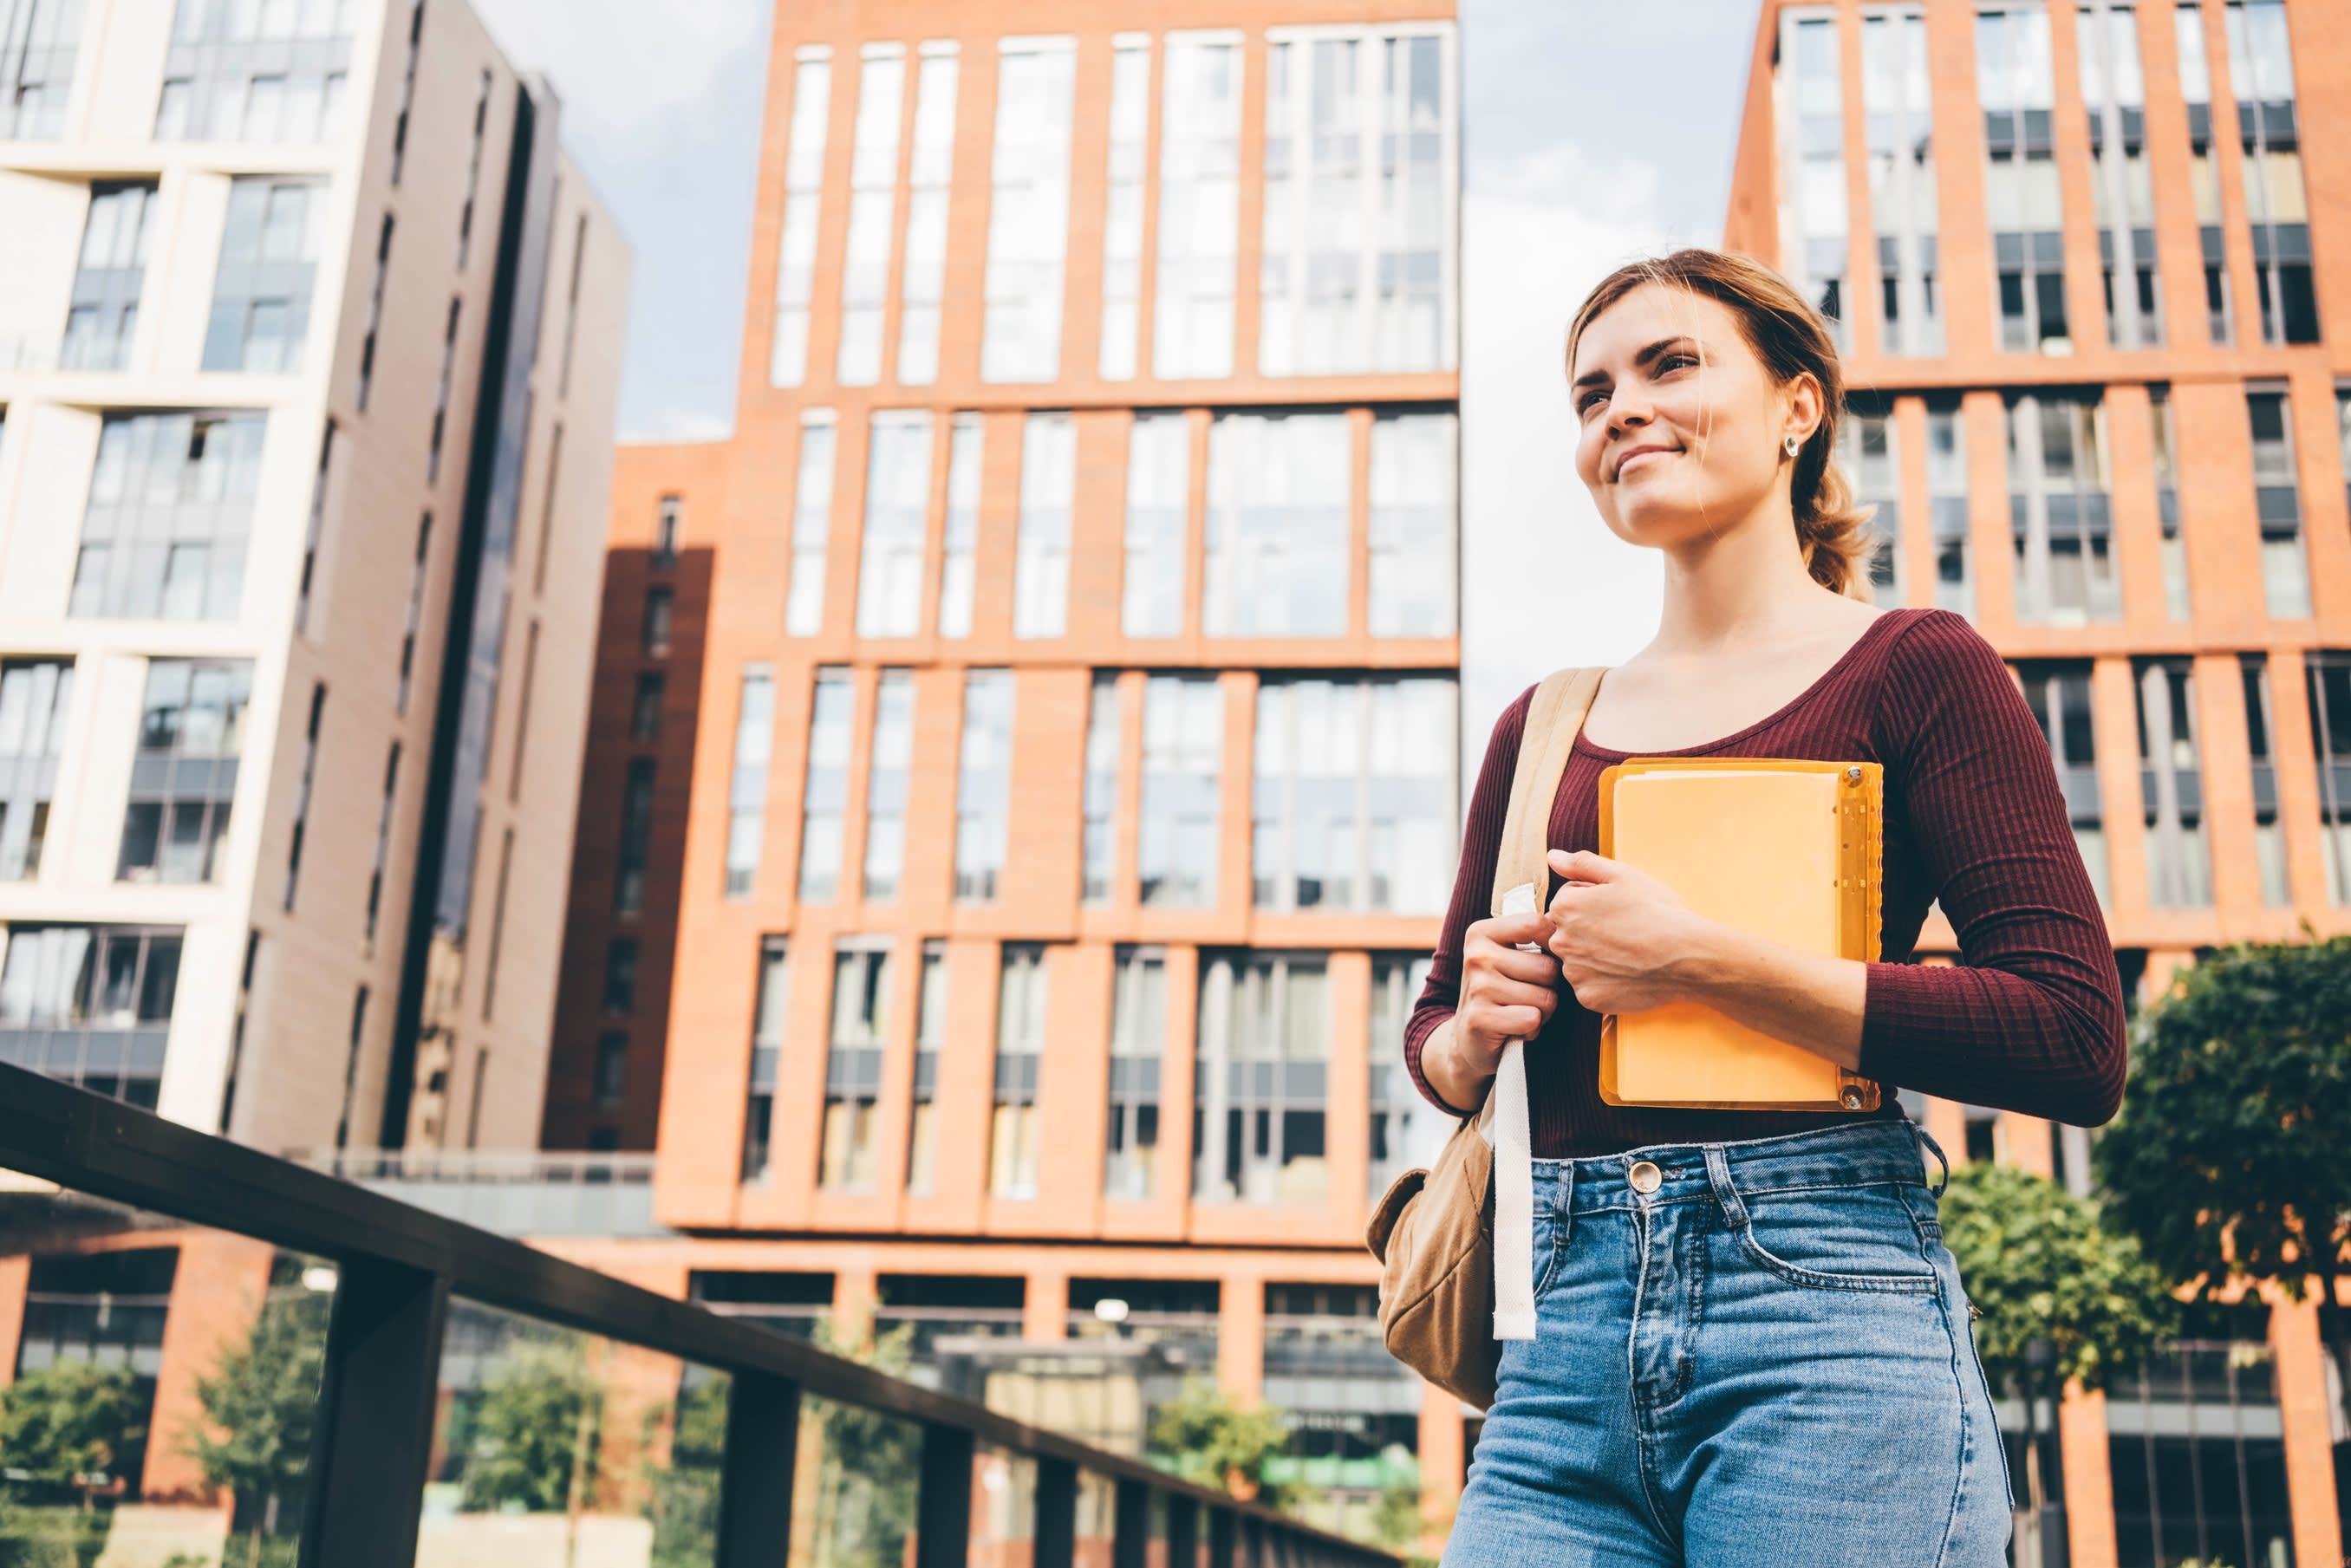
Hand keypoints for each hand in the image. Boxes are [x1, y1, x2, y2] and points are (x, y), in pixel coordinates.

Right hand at [1449, 910, 1565, 1079]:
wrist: (1469, 1037)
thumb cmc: (1501, 992)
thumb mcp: (1509, 956)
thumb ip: (1534, 938)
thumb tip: (1572, 925)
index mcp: (1481, 933)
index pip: (1537, 924)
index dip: (1553, 945)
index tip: (1544, 959)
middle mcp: (1476, 956)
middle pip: (1548, 967)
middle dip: (1549, 987)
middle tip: (1528, 995)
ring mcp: (1477, 987)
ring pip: (1545, 997)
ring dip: (1542, 1011)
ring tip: (1521, 1011)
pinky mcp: (1481, 1018)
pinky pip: (1533, 1019)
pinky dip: (1532, 1029)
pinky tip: (1515, 1027)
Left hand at [1543, 849, 1711, 1015]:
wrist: (1686, 957)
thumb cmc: (1657, 913)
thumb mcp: (1622, 875)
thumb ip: (1581, 864)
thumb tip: (1553, 857)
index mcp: (1565, 907)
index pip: (1565, 904)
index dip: (1591, 904)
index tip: (1615, 910)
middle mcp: (1561, 941)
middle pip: (1566, 934)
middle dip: (1586, 932)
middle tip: (1622, 932)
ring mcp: (1574, 972)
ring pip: (1577, 963)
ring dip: (1593, 959)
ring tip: (1627, 953)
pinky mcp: (1589, 997)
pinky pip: (1589, 988)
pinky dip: (1603, 983)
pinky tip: (1626, 973)